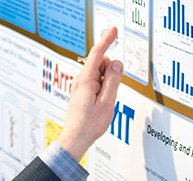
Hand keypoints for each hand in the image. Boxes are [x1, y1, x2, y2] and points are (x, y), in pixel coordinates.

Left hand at [55, 27, 123, 160]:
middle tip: (110, 93)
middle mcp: (80, 80)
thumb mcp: (107, 102)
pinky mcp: (81, 91)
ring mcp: (79, 85)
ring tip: (103, 101)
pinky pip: (96, 82)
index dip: (107, 40)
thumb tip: (116, 64)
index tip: (113, 30)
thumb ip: (113, 81)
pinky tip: (100, 102)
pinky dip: (102, 88)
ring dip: (107, 82)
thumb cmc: (89, 124)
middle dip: (110, 72)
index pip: (98, 53)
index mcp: (86, 80)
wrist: (75, 138)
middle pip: (101, 63)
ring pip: (99, 73)